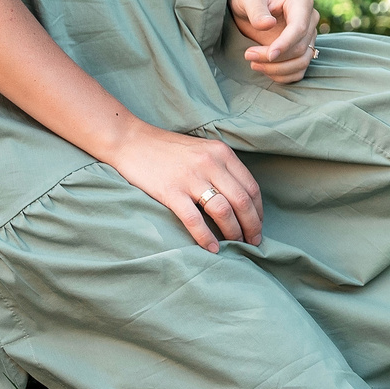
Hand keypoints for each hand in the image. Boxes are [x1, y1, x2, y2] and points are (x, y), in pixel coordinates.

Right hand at [103, 121, 264, 250]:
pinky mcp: (171, 192)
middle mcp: (211, 163)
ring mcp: (191, 178)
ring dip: (234, 232)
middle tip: (254, 241)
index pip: (251, 186)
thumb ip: (221, 168)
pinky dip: (206, 237)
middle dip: (252, 225)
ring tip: (237, 245)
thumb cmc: (167, 149)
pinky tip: (212, 248)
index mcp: (222, 153)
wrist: (131, 140)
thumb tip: (239, 198)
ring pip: (223, 211)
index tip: (258, 224)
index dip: (258, 209)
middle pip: (242, 200)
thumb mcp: (202, 150)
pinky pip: (194, 220)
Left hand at [228, 0, 317, 84]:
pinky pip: (299, 70)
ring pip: (302, 62)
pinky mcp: (302, 49)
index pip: (299, 28)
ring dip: (278, 69)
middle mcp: (310, 19)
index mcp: (301, 1)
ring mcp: (308, 35)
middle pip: (300, 48)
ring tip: (254, 63)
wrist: (248, 4)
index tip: (268, 55)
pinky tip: (265, 69)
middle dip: (274, 58)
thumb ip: (257, 10)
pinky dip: (283, 75)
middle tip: (248, 55)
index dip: (285, 44)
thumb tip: (269, 25)